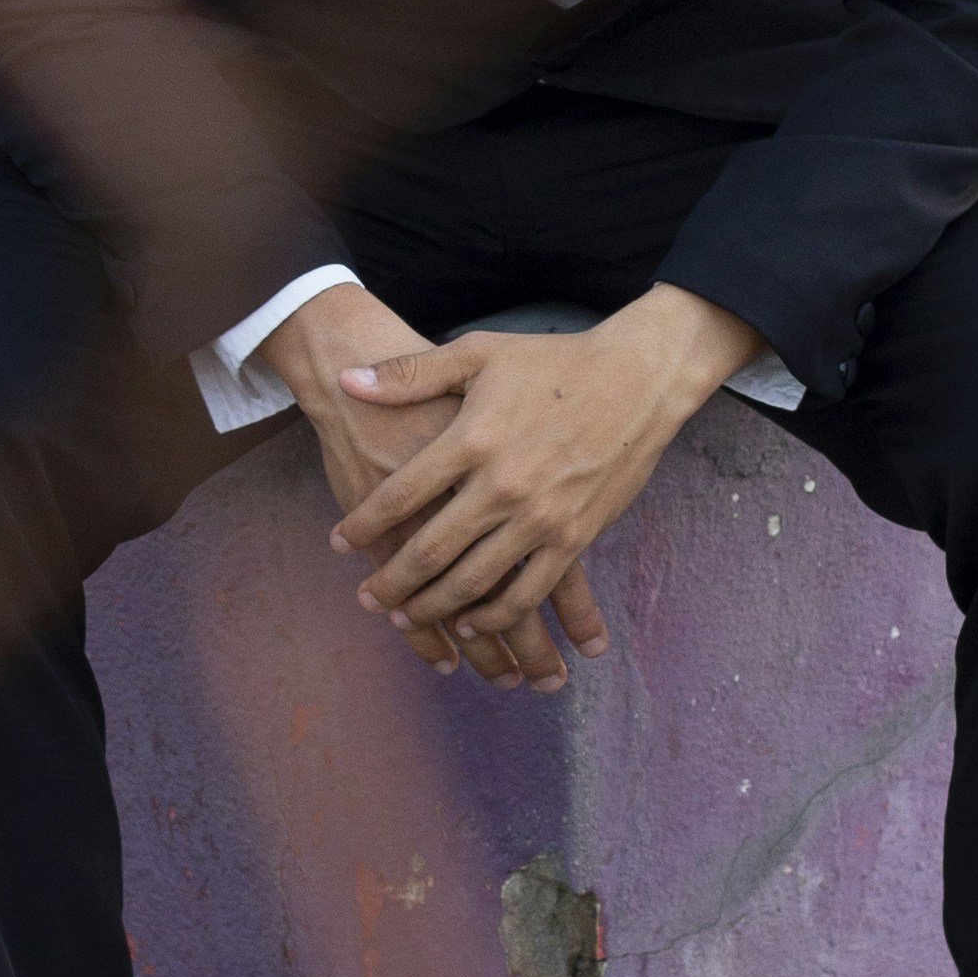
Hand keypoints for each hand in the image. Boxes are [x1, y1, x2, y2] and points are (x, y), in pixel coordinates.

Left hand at [325, 285, 767, 670]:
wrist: (638, 378)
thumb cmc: (554, 362)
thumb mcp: (478, 353)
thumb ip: (409, 373)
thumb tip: (346, 380)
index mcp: (470, 439)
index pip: (399, 496)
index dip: (362, 525)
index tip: (339, 543)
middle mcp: (500, 485)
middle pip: (428, 551)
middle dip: (390, 582)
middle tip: (366, 599)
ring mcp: (539, 517)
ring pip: (473, 582)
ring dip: (434, 608)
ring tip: (406, 617)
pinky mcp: (575, 536)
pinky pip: (527, 591)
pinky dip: (495, 615)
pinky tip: (471, 623)